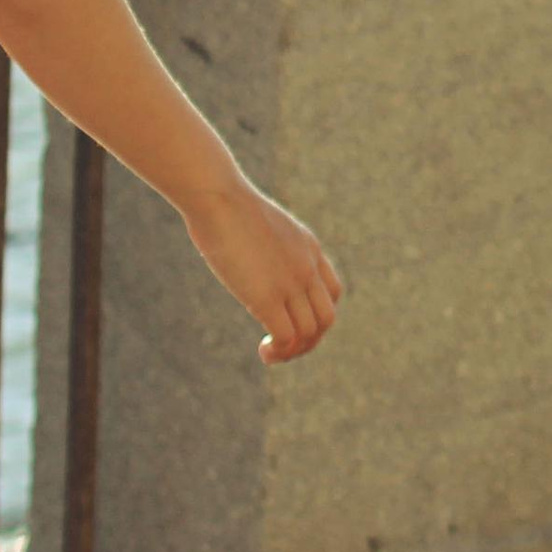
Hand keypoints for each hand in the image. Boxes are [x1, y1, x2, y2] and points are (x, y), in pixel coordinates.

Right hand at [180, 178, 344, 363]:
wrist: (219, 196)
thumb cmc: (227, 204)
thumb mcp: (259, 223)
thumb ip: (265, 244)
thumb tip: (246, 249)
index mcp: (309, 248)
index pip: (333, 292)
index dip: (317, 315)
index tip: (291, 321)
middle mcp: (307, 267)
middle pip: (326, 318)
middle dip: (309, 341)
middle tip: (283, 347)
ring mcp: (289, 283)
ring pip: (309, 333)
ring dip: (294, 352)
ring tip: (271, 355)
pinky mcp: (266, 297)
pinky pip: (286, 337)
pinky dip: (279, 352)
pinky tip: (264, 352)